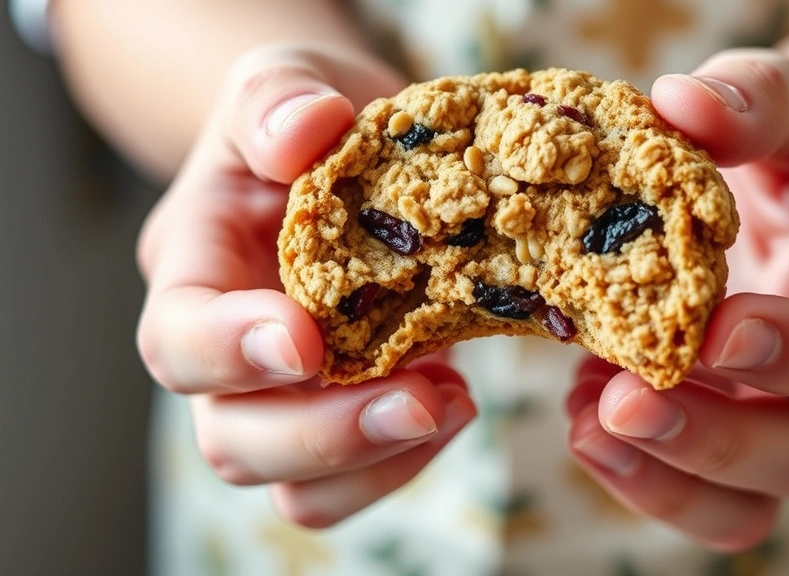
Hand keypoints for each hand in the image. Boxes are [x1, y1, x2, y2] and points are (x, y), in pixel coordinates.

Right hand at [135, 44, 476, 527]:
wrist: (353, 150)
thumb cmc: (311, 116)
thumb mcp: (287, 76)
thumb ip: (278, 96)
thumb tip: (302, 131)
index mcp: (197, 267)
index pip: (178, 338)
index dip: (230, 353)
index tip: (306, 340)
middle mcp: (230, 349)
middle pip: (232, 437)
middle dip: (324, 435)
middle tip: (419, 401)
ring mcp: (287, 392)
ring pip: (294, 484)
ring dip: (376, 460)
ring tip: (453, 401)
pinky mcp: (348, 409)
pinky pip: (358, 477)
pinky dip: (406, 460)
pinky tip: (456, 397)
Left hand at [565, 49, 788, 550]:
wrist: (770, 187)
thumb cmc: (778, 143)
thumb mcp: (780, 100)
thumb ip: (750, 99)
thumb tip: (680, 102)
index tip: (712, 332)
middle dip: (712, 441)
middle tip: (619, 404)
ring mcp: (766, 414)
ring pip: (749, 505)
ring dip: (665, 485)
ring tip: (583, 427)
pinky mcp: (710, 429)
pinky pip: (690, 494)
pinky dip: (632, 473)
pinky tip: (577, 408)